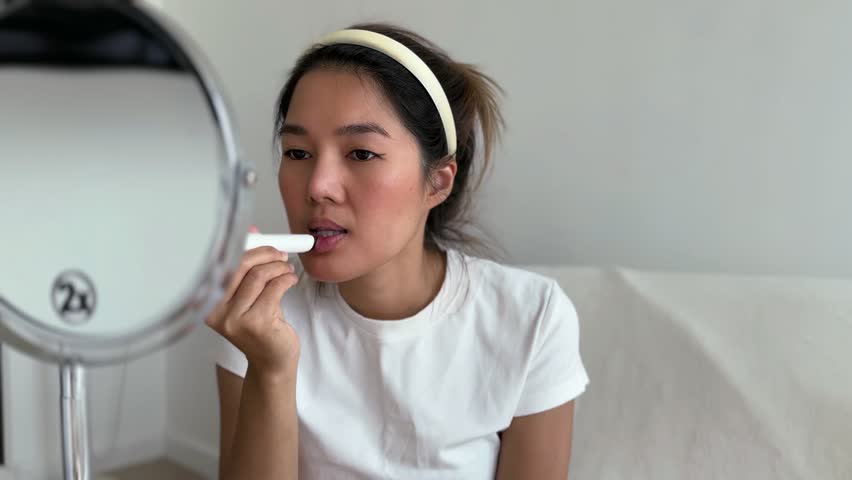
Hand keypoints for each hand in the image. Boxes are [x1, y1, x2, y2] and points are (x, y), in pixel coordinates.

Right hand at [206, 246, 300, 376]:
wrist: (272, 361)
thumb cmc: (260, 326)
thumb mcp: (249, 294)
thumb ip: (247, 267)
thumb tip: (252, 232)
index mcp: (207, 301)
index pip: (221, 263)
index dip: (242, 246)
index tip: (260, 238)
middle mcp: (215, 311)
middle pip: (239, 265)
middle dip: (264, 253)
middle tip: (280, 253)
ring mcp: (235, 319)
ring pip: (259, 275)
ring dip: (279, 267)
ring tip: (287, 269)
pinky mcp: (256, 323)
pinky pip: (274, 288)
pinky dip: (286, 278)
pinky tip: (291, 280)